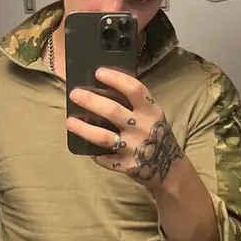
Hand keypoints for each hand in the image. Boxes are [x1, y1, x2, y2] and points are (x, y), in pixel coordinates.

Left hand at [66, 68, 183, 188]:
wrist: (170, 168)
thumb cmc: (156, 134)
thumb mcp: (152, 116)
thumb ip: (135, 104)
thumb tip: (103, 88)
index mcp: (151, 111)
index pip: (134, 89)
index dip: (116, 79)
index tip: (98, 72)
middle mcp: (143, 128)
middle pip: (113, 111)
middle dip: (91, 101)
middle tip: (74, 94)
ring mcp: (135, 148)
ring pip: (104, 137)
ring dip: (84, 129)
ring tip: (69, 122)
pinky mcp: (128, 166)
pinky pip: (105, 159)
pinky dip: (95, 154)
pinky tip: (86, 149)